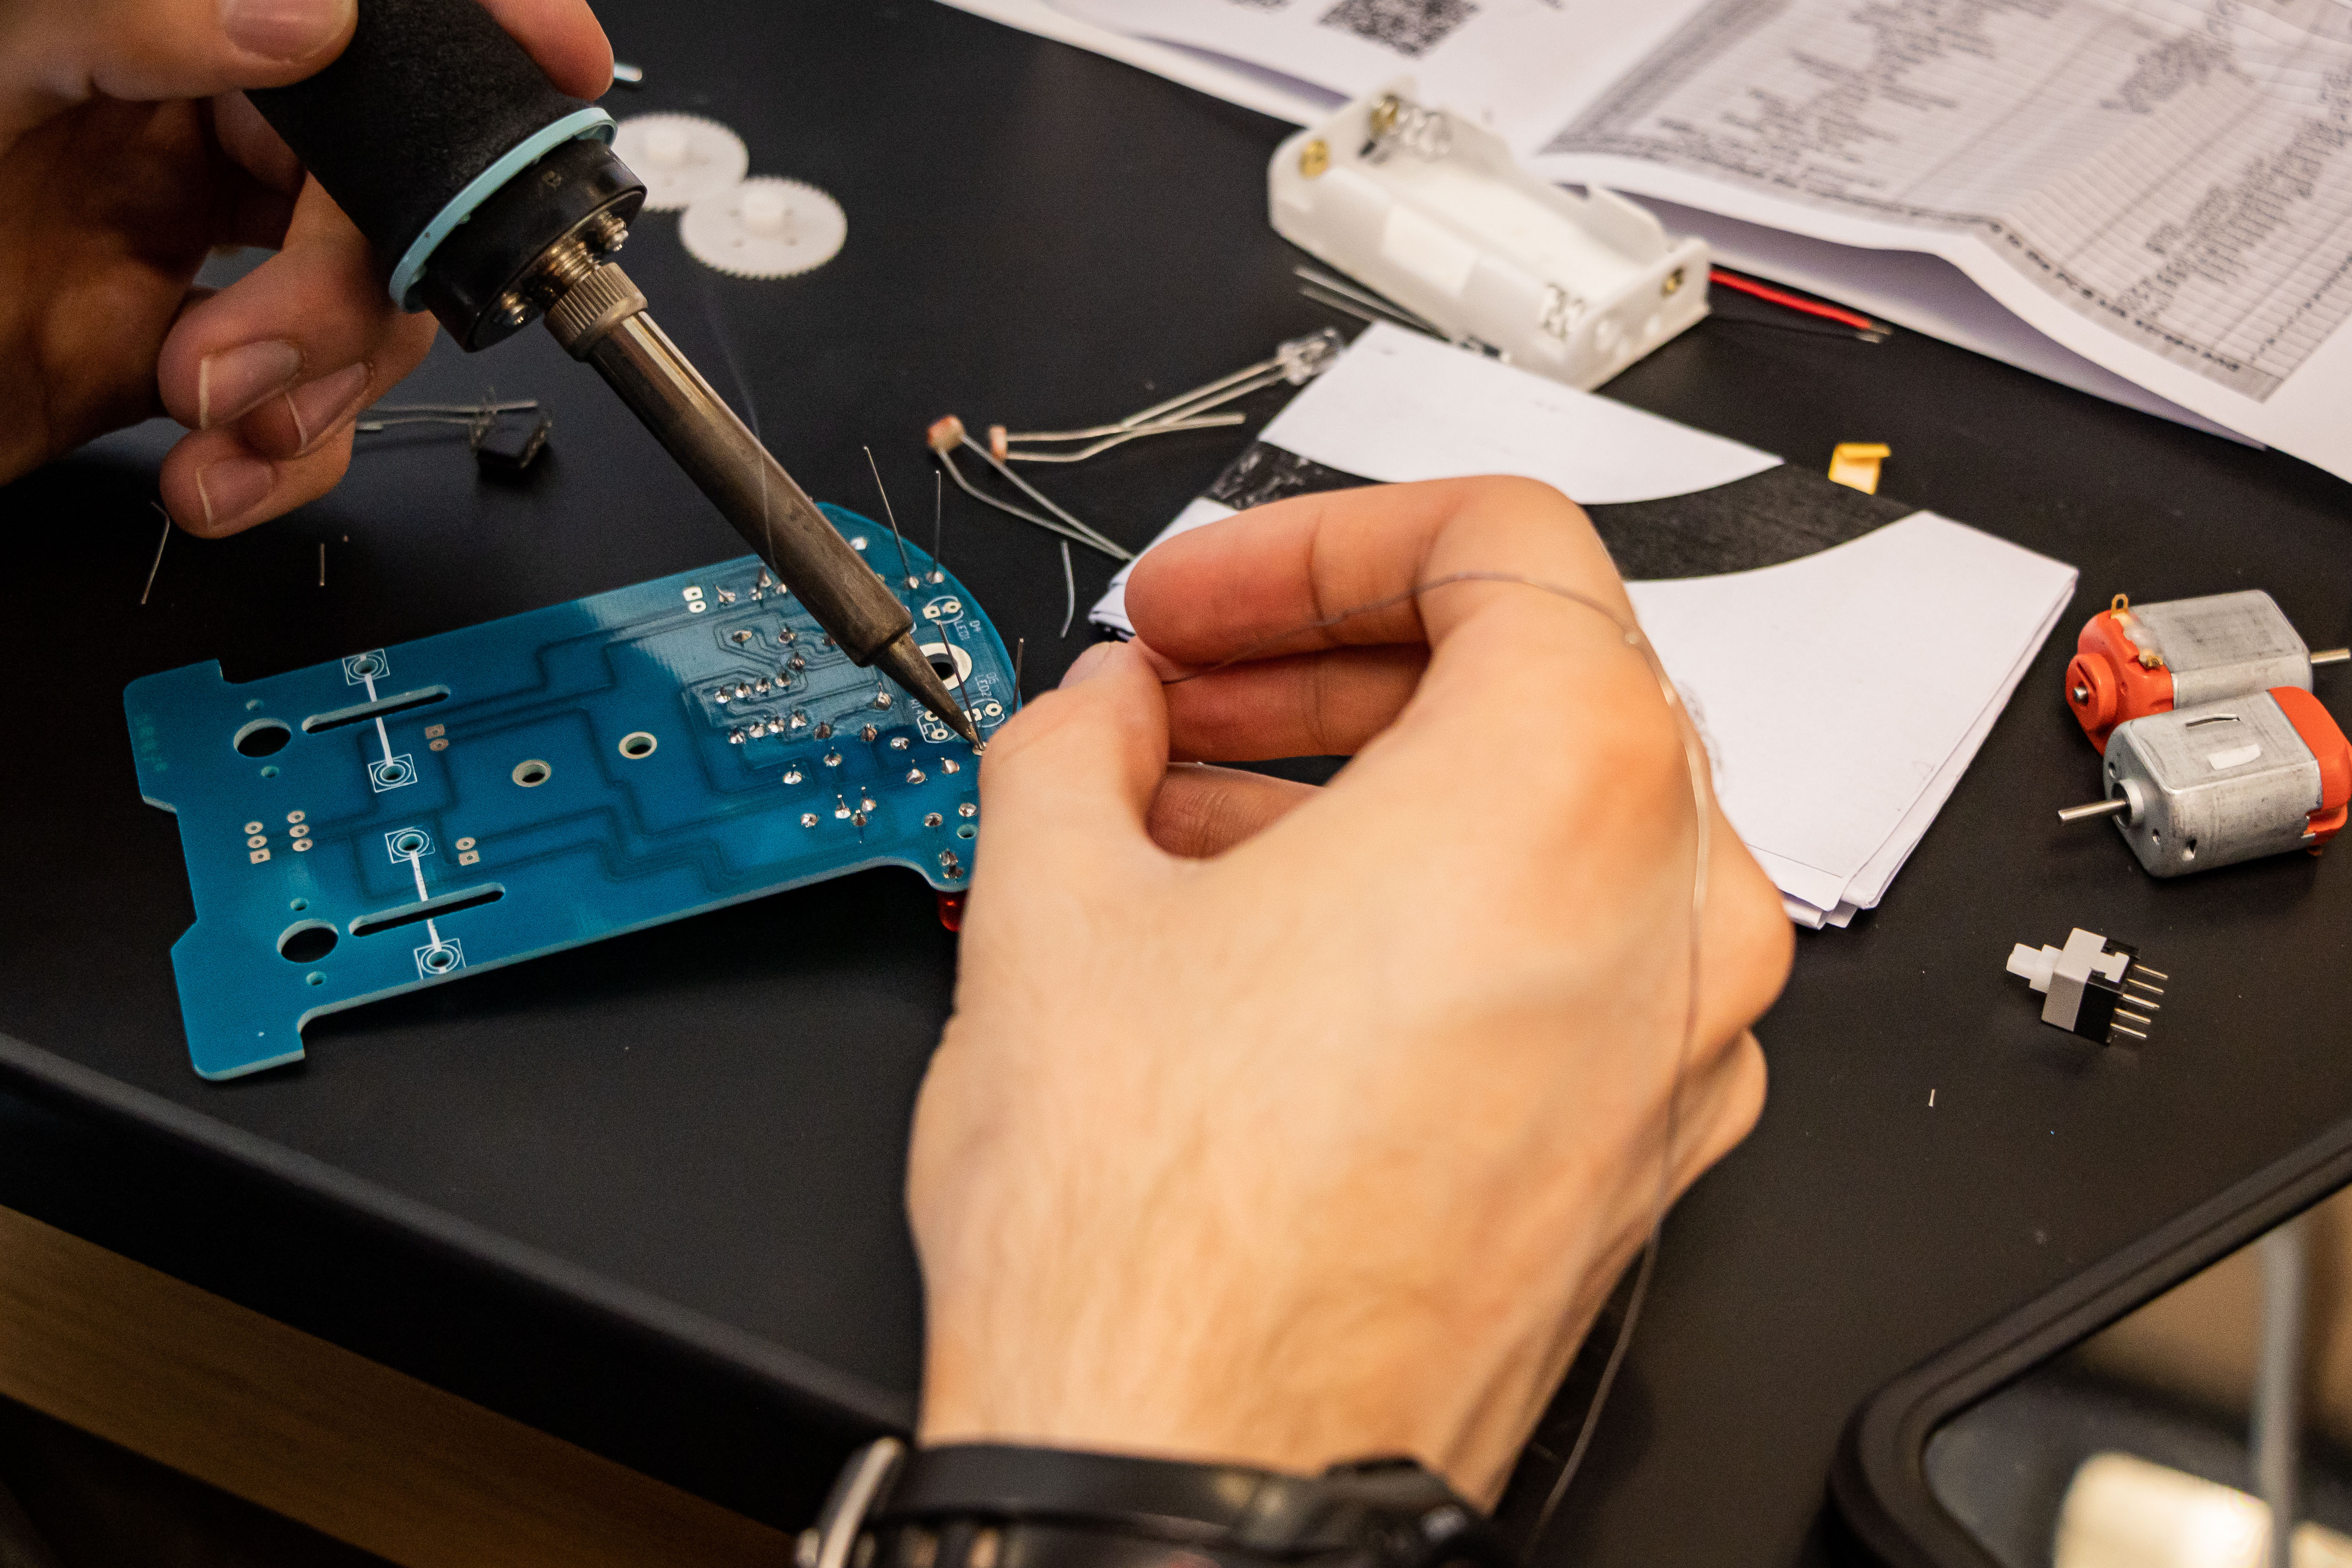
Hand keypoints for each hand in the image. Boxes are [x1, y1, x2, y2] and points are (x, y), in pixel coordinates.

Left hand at [0, 0, 609, 532]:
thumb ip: (129, 20)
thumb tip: (300, 11)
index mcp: (159, 36)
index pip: (360, 33)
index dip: (472, 45)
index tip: (558, 62)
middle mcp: (198, 135)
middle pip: (392, 196)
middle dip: (352, 290)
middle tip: (272, 339)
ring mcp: (214, 256)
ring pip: (373, 320)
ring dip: (318, 392)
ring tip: (218, 415)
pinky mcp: (210, 368)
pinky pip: (317, 414)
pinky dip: (287, 462)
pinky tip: (216, 470)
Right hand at [907, 476, 1792, 1504]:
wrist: (1191, 1489)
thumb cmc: (1160, 1248)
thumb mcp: (1050, 904)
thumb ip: (1080, 738)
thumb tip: (1103, 712)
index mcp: (1566, 793)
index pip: (1496, 542)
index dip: (1315, 541)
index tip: (1206, 600)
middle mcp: (1670, 916)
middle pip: (1531, 678)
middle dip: (1328, 661)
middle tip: (1182, 694)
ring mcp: (1676, 1050)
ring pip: (1544, 828)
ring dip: (1367, 790)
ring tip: (1189, 824)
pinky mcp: (1637, 1153)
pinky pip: (1557, 960)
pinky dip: (1429, 913)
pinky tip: (1273, 951)